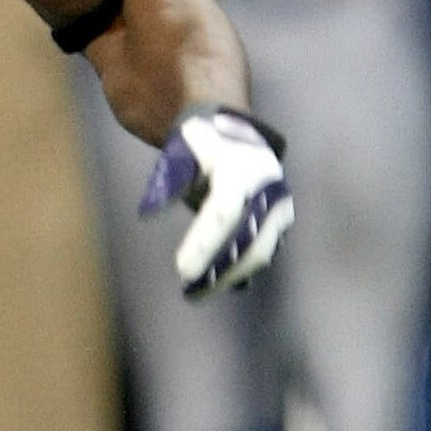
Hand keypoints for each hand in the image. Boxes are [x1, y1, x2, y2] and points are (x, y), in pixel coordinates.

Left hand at [141, 105, 293, 297]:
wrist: (240, 137)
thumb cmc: (204, 144)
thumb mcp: (182, 150)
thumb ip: (169, 180)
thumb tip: (150, 213)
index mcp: (243, 169)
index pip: (224, 212)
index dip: (205, 243)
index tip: (182, 270)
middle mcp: (270, 191)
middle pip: (251, 242)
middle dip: (221, 272)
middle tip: (190, 291)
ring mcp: (280, 209)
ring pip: (259, 253)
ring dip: (230, 276)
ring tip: (198, 293)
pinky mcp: (280, 224)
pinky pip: (261, 253)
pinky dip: (239, 271)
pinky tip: (214, 284)